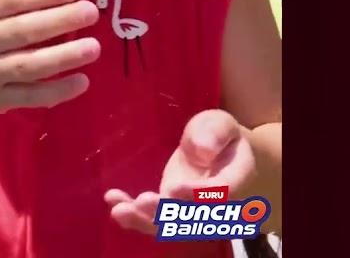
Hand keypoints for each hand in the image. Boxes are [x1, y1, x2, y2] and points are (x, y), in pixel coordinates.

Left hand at [104, 109, 256, 235]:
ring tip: (119, 209)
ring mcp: (190, 213)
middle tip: (142, 202)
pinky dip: (133, 215)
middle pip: (192, 217)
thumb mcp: (221, 123)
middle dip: (165, 213)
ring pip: (170, 226)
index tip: (173, 188)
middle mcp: (215, 205)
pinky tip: (112, 202)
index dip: (197, 195)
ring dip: (144, 220)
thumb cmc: (221, 136)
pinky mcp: (171, 212)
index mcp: (236, 179)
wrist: (222, 155)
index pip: (219, 194)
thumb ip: (215, 132)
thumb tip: (202, 150)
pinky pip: (154, 219)